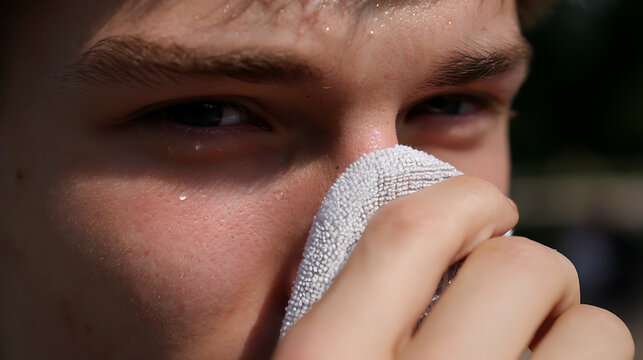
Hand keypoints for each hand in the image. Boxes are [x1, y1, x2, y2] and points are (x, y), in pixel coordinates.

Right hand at [273, 176, 634, 359]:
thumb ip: (339, 306)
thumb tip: (404, 234)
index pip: (411, 229)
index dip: (460, 199)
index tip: (482, 210)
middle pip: (517, 268)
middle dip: (523, 265)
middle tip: (512, 296)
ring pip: (593, 329)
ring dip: (574, 324)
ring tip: (538, 348)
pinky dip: (590, 359)